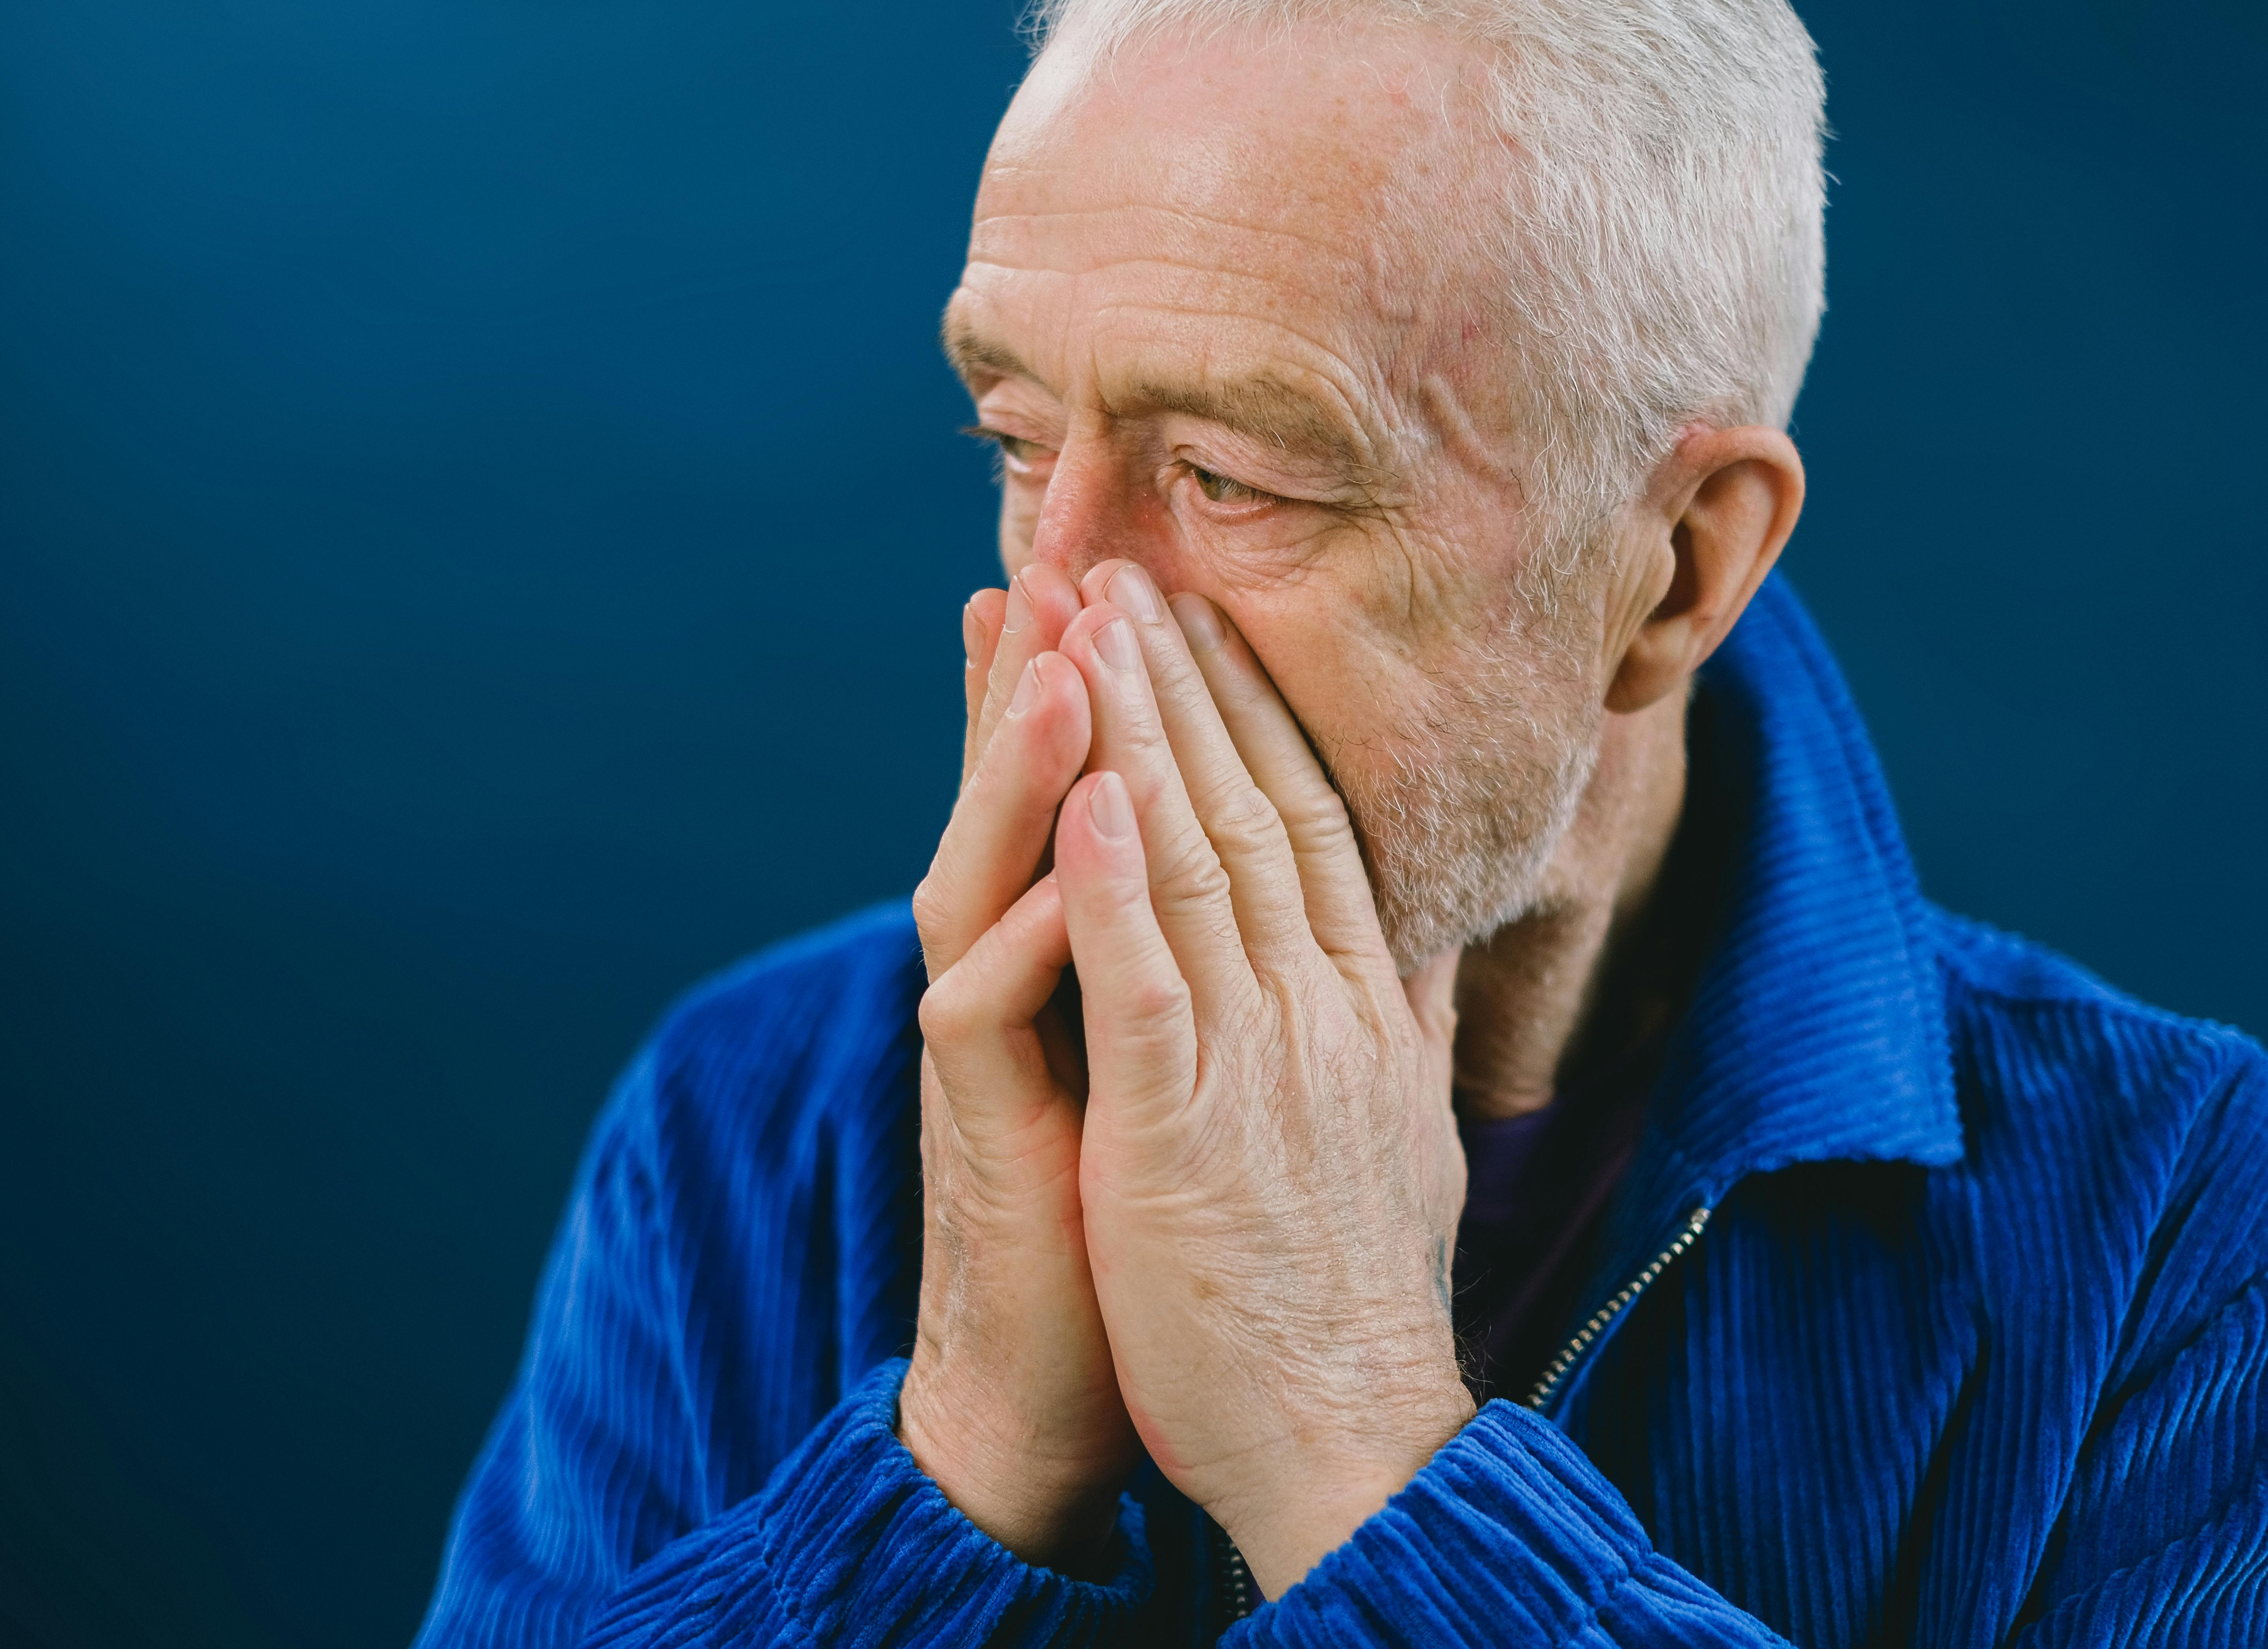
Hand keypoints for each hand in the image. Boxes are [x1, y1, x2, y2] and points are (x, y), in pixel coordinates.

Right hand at [898, 562, 1139, 1566]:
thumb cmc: (1140, 1227)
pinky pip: (994, 1004)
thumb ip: (1205, 975)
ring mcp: (987, 1047)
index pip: (1079, 805)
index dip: (1096, 697)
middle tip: (1058, 562)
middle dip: (1040, 686)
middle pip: (1017, 810)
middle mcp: (1013, 984)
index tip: (1114, 589)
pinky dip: (1040, 928)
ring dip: (1024, 774)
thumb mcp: (1184, 1070)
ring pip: (986, 876)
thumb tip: (1286, 907)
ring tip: (1065, 665)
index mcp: (1072, 967)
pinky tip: (1074, 857)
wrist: (1061, 1382)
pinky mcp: (981, 1118)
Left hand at [1051, 562, 1475, 1594]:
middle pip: (1253, 809)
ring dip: (1141, 732)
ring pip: (1196, 860)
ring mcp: (1260, 1061)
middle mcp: (1323, 1010)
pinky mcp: (1188, 1127)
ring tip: (1096, 617)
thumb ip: (1400, 1027)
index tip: (1208, 626)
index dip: (1254, 715)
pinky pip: (1151, 978)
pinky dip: (1119, 876)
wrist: (1349, 1436)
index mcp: (1363, 1011)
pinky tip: (1086, 785)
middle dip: (1188, 682)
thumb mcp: (1395, 1132)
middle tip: (1135, 566)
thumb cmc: (1352, 1295)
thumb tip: (1421, 948)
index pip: (1310, 826)